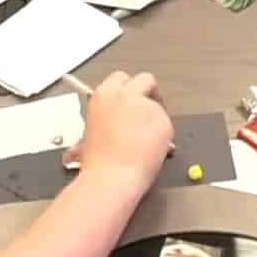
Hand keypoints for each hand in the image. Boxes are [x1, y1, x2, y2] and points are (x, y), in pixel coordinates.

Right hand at [64, 72, 174, 191]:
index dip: (128, 90)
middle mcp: (125, 96)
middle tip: (146, 112)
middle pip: (144, 79)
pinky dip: (164, 134)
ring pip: (158, 104)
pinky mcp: (163, 121)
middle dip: (148, 93)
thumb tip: (106, 123)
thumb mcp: (88, 135)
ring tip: (146, 140)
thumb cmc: (97, 163)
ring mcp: (146, 107)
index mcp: (104, 95)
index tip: (130, 100)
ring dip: (155, 117)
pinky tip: (152, 148)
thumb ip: (102, 121)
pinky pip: (167, 124)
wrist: (111, 178)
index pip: (121, 78)